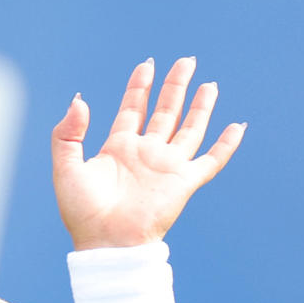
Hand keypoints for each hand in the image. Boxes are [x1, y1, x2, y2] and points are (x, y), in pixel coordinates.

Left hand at [51, 57, 245, 249]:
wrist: (106, 242)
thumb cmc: (83, 211)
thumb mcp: (66, 167)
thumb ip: (68, 133)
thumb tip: (79, 100)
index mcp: (118, 148)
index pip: (132, 109)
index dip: (139, 87)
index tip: (146, 65)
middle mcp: (145, 153)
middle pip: (164, 112)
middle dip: (174, 86)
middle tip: (186, 60)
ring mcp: (166, 167)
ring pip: (189, 129)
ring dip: (200, 106)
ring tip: (209, 83)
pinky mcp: (184, 182)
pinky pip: (211, 160)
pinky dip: (225, 144)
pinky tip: (237, 126)